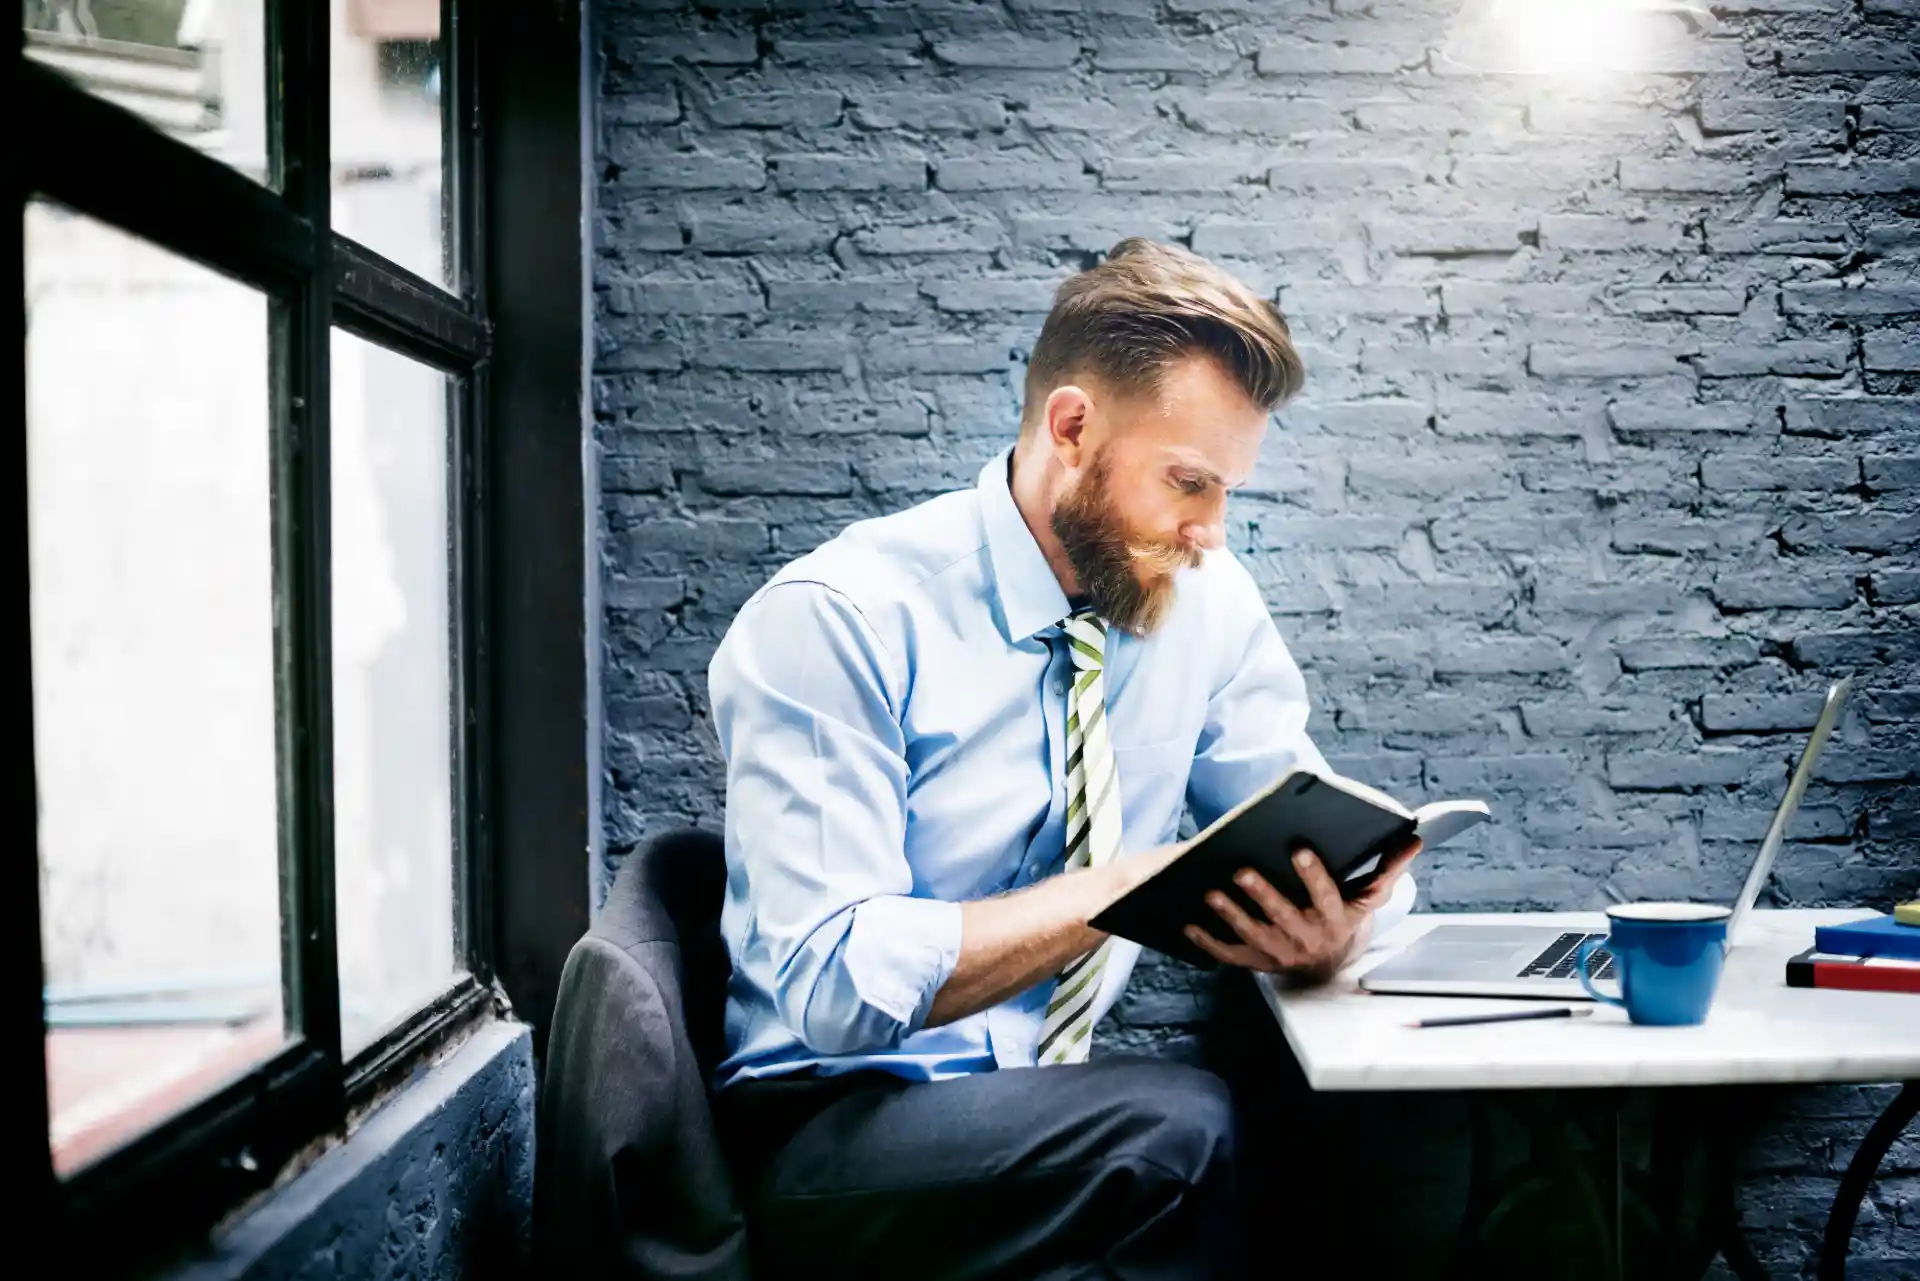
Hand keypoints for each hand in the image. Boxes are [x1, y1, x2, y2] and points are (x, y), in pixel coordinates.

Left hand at [1183, 838, 1421, 981]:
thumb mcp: (1370, 896)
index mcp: (1334, 919)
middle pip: (1284, 917)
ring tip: (1210, 892)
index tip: (1300, 849)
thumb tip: (1415, 837)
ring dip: (1231, 916)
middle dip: (1264, 895)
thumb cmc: (1345, 915)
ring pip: (1253, 936)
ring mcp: (1280, 953)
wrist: (1328, 962)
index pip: (1326, 897)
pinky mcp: (1256, 961)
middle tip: (1241, 870)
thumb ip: (1389, 867)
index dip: (1314, 876)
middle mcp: (1307, 939)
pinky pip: (1229, 955)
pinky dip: (1208, 942)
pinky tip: (1188, 923)